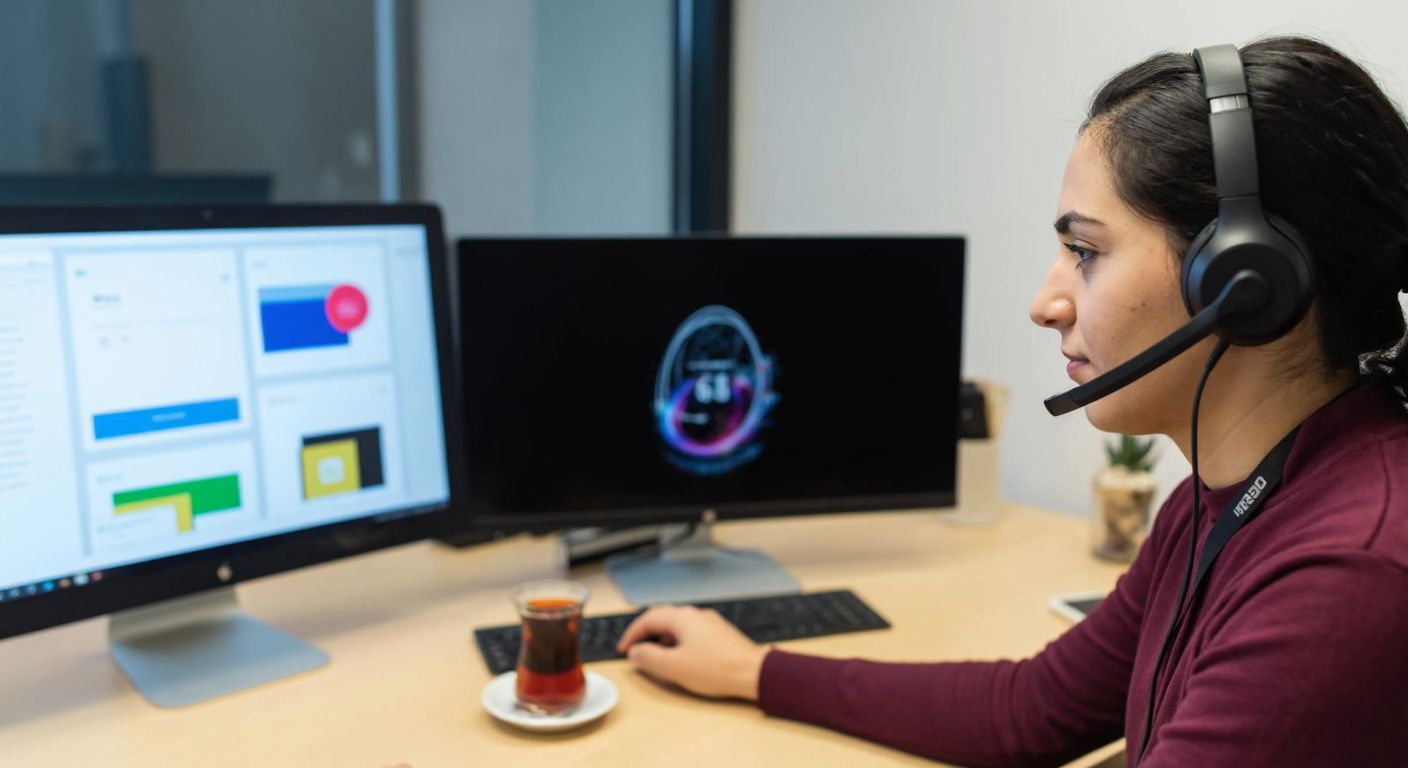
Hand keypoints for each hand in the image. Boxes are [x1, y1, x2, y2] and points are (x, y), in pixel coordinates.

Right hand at [616, 605, 768, 700]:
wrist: (753, 673)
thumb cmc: (716, 669)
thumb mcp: (674, 666)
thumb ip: (649, 657)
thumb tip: (635, 651)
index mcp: (682, 618)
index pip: (648, 619)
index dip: (631, 634)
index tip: (623, 649)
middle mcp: (696, 615)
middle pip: (663, 618)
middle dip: (646, 633)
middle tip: (636, 649)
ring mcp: (710, 623)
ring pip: (678, 625)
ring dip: (663, 639)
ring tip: (657, 656)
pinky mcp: (720, 634)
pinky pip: (692, 633)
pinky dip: (679, 642)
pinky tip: (682, 658)